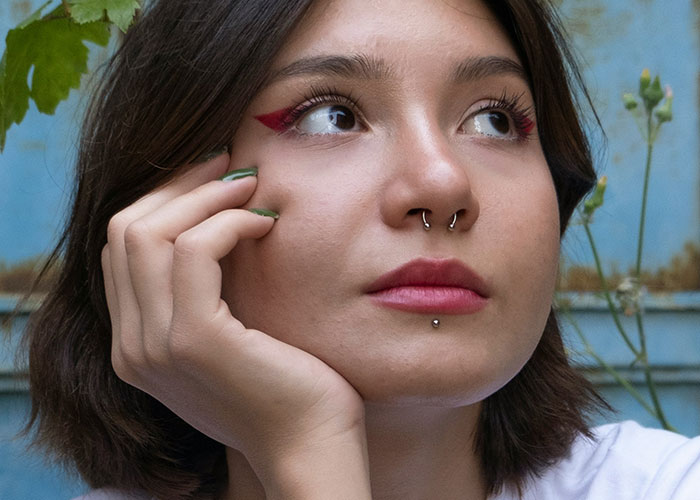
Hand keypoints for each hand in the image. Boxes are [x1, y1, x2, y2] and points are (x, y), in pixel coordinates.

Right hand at [101, 154, 370, 497]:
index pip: (120, 248)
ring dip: (207, 197)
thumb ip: (200, 291)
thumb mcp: (227, 334)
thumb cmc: (283, 383)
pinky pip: (196, 251)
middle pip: (125, 231)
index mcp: (135, 343)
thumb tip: (213, 214)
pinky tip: (266, 224)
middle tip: (233, 166)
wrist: (311, 443)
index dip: (164, 200)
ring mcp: (155, 346)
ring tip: (253, 189)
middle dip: (180, 185)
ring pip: (151, 233)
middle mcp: (131, 347)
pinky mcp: (195, 340)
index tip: (213, 177)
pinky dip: (230, 223)